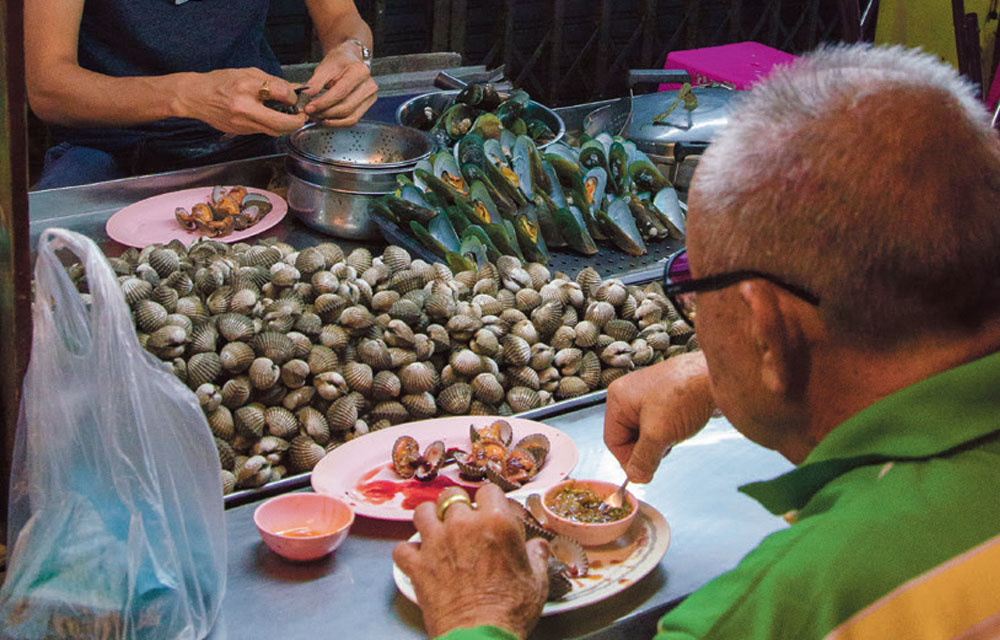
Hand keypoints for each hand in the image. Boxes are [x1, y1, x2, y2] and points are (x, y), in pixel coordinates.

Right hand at [174, 68, 306, 135]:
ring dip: (287, 126)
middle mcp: (245, 107)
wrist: (195, 96)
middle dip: (297, 121)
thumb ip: (272, 82)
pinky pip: (264, 131)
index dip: (293, 96)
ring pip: (275, 131)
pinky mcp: (241, 131)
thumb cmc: (220, 82)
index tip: (294, 96)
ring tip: (289, 117)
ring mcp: (242, 123)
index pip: (281, 93)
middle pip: (281, 123)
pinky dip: (272, 126)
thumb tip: (294, 88)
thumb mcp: (247, 74)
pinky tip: (272, 117)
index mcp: (247, 86)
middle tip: (301, 116)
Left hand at [301, 39, 377, 125]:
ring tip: (316, 116)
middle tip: (310, 113)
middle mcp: (369, 86)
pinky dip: (337, 122)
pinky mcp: (367, 107)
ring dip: (330, 120)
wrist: (350, 60)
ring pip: (349, 117)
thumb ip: (315, 82)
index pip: (340, 93)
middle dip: (325, 113)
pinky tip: (326, 119)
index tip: (309, 107)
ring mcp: (370, 98)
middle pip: (346, 107)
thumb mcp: (325, 67)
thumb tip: (306, 95)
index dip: (323, 103)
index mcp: (360, 72)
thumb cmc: (339, 62)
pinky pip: (352, 120)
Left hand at [393, 485, 549, 638]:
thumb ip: (537, 556)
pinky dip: (409, 552)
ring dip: (430, 518)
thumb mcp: (537, 581)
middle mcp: (463, 525)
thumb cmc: (510, 611)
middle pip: (453, 497)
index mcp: (496, 522)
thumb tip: (539, 547)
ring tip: (437, 529)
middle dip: (459, 506)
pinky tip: (419, 558)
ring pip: (423, 512)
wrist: (481, 637)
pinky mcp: (418, 565)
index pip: (489, 490)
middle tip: (465, 521)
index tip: (493, 510)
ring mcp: (436, 543)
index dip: (491, 500)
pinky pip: (403, 548)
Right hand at [604, 351, 714, 482]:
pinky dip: (670, 431)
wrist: (716, 376)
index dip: (627, 460)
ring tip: (676, 431)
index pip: (613, 441)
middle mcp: (630, 395)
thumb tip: (636, 477)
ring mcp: (649, 396)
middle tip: (665, 447)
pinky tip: (682, 425)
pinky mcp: (666, 398)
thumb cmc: (686, 393)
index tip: (643, 473)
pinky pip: (660, 424)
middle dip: (647, 448)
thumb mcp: (658, 434)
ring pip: (646, 432)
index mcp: (619, 398)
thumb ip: (643, 460)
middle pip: (629, 437)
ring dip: (660, 440)